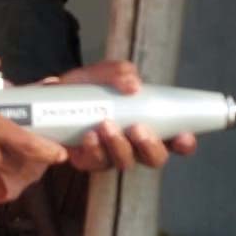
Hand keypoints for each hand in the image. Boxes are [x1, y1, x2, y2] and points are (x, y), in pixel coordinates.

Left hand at [48, 60, 196, 171]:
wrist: (51, 98)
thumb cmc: (86, 86)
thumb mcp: (103, 72)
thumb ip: (119, 71)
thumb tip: (134, 85)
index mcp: (147, 122)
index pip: (175, 139)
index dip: (185, 142)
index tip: (184, 136)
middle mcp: (134, 144)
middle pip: (155, 158)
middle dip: (150, 146)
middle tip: (138, 129)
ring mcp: (111, 155)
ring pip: (126, 163)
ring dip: (119, 146)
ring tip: (106, 125)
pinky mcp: (88, 161)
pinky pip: (95, 163)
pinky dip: (94, 150)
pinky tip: (89, 136)